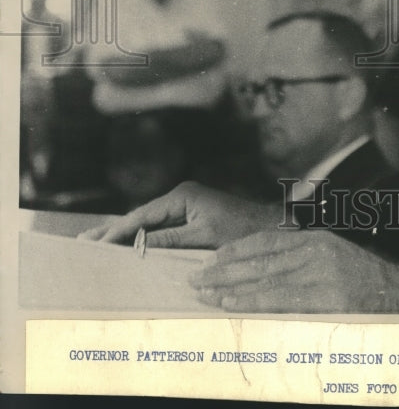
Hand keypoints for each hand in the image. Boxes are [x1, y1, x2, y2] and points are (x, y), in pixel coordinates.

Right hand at [78, 181, 280, 248]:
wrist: (270, 228)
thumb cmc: (241, 231)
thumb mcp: (204, 239)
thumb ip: (170, 241)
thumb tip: (138, 247)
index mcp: (183, 196)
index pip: (143, 216)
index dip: (118, 231)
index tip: (97, 243)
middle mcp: (181, 196)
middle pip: (141, 216)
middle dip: (114, 230)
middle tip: (84, 241)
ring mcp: (185, 205)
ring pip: (148, 222)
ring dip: (125, 234)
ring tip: (96, 243)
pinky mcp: (190, 215)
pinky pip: (159, 227)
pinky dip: (141, 236)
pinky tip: (126, 245)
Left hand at [193, 229, 398, 312]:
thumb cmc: (368, 282)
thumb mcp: (336, 259)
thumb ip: (304, 261)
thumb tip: (267, 271)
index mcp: (315, 240)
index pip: (267, 240)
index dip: (237, 249)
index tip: (213, 258)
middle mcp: (314, 251)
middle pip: (259, 258)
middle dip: (224, 269)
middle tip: (197, 277)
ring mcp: (319, 273)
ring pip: (264, 278)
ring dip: (230, 287)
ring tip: (205, 293)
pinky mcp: (324, 297)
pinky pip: (280, 300)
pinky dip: (252, 302)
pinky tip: (232, 305)